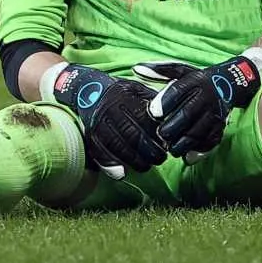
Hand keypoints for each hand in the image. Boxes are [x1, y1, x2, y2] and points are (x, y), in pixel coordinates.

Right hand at [48, 65, 165, 178]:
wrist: (88, 90)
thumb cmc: (122, 93)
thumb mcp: (138, 89)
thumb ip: (154, 100)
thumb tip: (173, 114)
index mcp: (124, 97)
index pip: (144, 119)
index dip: (157, 134)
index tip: (167, 143)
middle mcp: (109, 110)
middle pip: (132, 136)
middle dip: (149, 151)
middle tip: (160, 158)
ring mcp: (98, 124)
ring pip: (117, 147)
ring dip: (134, 161)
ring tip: (147, 166)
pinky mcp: (90, 136)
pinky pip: (100, 154)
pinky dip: (111, 166)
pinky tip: (122, 173)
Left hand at [133, 56, 261, 159]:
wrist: (228, 84)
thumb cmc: (196, 80)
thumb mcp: (180, 70)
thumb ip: (158, 70)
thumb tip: (136, 69)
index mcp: (194, 81)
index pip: (177, 91)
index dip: (164, 103)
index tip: (152, 113)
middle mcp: (207, 97)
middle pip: (187, 114)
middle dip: (171, 127)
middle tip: (160, 135)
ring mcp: (215, 114)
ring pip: (198, 132)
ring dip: (183, 143)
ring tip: (170, 147)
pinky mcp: (220, 127)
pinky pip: (209, 142)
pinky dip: (198, 151)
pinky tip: (186, 154)